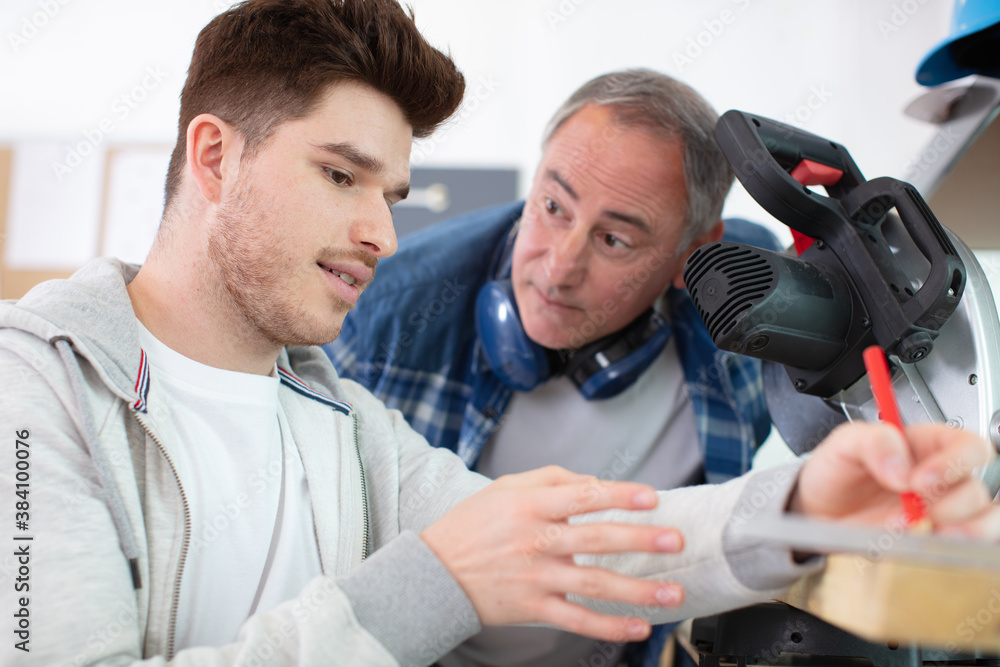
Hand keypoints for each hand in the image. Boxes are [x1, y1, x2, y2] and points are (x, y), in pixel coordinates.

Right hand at [419, 465, 684, 641]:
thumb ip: (551, 479)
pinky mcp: (531, 608)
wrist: (432, 573)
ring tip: (671, 592)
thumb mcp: (504, 488)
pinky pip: (576, 619)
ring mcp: (535, 577)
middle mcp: (536, 540)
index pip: (583, 496)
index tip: (653, 497)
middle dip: (640, 539)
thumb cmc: (472, 525)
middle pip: (596, 539)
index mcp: (530, 505)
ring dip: (636, 590)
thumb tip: (594, 482)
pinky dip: (608, 626)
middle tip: (675, 540)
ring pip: (593, 584)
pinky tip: (637, 627)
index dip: (620, 495)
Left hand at [790, 422, 999, 537]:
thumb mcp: (843, 443)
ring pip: (986, 518)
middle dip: (955, 502)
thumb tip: (901, 465)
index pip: (967, 446)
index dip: (955, 462)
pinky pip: (971, 545)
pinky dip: (961, 548)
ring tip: (932, 532)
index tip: (920, 480)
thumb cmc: (836, 472)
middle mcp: (942, 478)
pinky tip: (933, 544)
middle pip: (978, 487)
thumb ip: (872, 441)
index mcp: (926, 445)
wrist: (818, 510)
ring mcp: (942, 511)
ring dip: (969, 529)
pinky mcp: (936, 539)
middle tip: (921, 511)